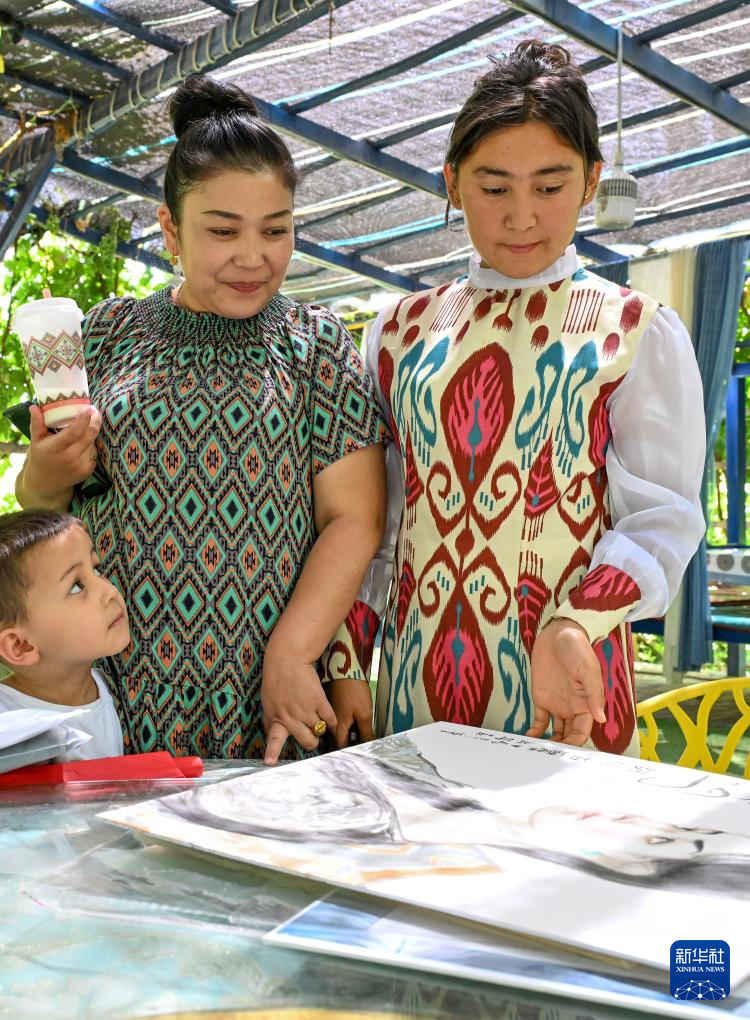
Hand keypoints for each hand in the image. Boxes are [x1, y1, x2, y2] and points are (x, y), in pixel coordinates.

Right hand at [22, 404, 101, 504]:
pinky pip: (94, 451)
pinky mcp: (88, 470)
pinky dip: (91, 444)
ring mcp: (80, 465)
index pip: (74, 431)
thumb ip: (37, 423)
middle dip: (95, 420)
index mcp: (55, 448)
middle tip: (94, 410)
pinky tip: (83, 442)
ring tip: (86, 425)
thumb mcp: (35, 440)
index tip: (88, 408)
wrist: (45, 483)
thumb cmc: (40, 457)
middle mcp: (70, 458)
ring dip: (92, 432)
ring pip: (92, 442)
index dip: (83, 419)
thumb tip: (34, 406)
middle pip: (89, 435)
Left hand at [261, 651, 336, 765]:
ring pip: (320, 731)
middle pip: (308, 742)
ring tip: (318, 719)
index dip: (272, 752)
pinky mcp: (319, 701)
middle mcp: (291, 717)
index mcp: (276, 718)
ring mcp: (306, 710)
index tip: (269, 763)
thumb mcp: (268, 701)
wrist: (288, 658)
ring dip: (321, 728)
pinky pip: (331, 720)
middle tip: (313, 737)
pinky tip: (331, 718)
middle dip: (313, 742)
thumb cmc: (276, 679)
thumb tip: (272, 734)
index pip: (274, 739)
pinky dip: (333, 721)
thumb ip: (272, 719)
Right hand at [325, 678, 374, 748]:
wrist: (344, 669)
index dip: (353, 753)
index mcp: (337, 729)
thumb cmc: (355, 691)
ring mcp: (329, 716)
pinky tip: (356, 725)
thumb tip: (369, 748)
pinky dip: (347, 726)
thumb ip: (365, 734)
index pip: (342, 749)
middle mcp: (330, 725)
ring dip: (349, 736)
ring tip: (362, 736)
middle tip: (365, 746)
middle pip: (338, 742)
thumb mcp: (365, 714)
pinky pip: (337, 723)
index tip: (364, 754)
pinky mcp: (332, 708)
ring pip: (338, 732)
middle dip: (350, 745)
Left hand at [527, 617, 605, 746]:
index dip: (575, 743)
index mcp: (587, 703)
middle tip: (547, 754)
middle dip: (560, 746)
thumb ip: (593, 693)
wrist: (557, 632)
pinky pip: (539, 720)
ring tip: (536, 749)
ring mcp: (556, 704)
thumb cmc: (577, 648)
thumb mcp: (588, 668)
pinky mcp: (541, 698)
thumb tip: (601, 718)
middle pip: (569, 735)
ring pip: (554, 731)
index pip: (583, 731)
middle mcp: (572, 708)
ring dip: (548, 741)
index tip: (565, 751)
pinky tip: (529, 737)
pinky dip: (535, 731)